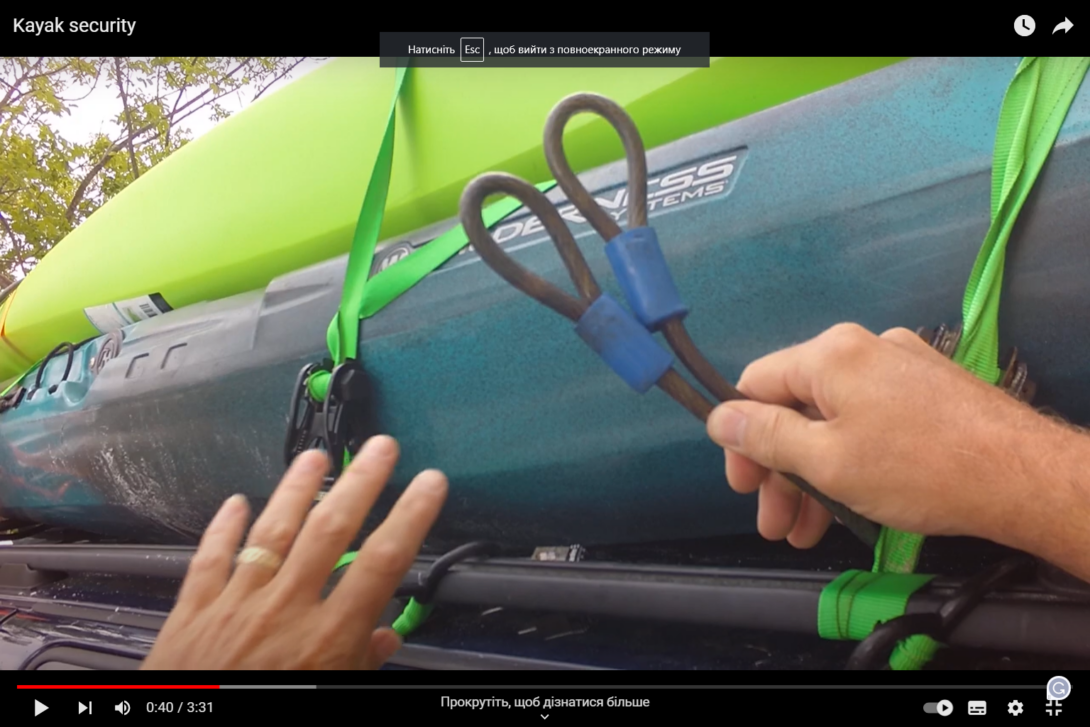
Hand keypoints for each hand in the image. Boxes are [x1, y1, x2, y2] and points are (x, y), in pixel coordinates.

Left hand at [142, 435, 447, 668]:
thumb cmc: (275, 710)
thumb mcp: (335, 694)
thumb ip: (359, 664)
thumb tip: (384, 638)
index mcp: (327, 637)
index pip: (381, 564)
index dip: (410, 517)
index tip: (430, 482)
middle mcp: (285, 609)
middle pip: (329, 532)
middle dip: (360, 484)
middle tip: (381, 446)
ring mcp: (235, 604)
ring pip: (271, 533)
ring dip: (296, 490)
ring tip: (315, 456)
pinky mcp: (192, 611)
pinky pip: (209, 560)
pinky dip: (222, 528)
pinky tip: (235, 501)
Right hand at [706, 323, 1060, 547]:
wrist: (1022, 476)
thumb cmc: (917, 468)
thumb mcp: (826, 461)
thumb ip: (767, 437)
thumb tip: (719, 416)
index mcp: (829, 355)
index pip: (756, 384)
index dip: (741, 438)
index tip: (744, 486)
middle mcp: (861, 349)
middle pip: (795, 407)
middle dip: (780, 470)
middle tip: (776, 524)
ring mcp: (899, 367)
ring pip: (833, 420)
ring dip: (813, 475)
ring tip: (809, 531)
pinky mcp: (927, 390)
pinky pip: (868, 421)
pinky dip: (850, 461)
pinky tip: (851, 504)